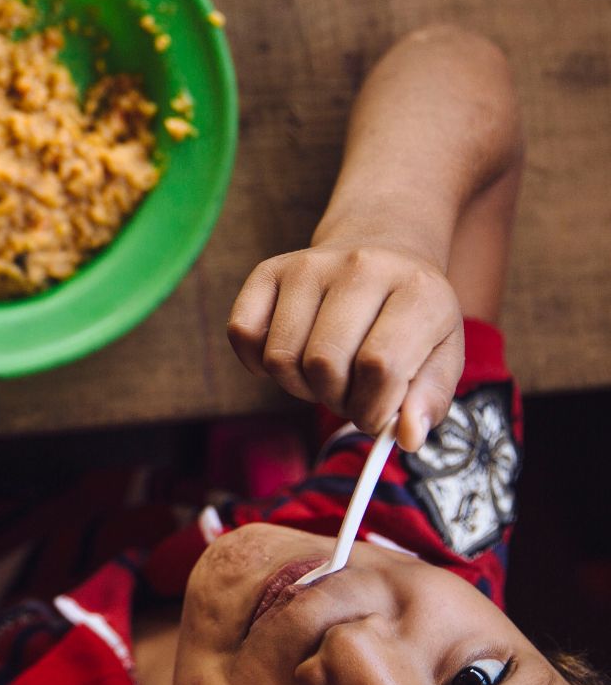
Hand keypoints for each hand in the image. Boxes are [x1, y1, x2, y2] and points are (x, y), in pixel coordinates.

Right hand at [228, 243, 463, 451]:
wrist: (382, 248)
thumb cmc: (410, 315)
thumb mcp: (442, 354)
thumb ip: (429, 399)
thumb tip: (406, 436)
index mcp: (417, 290)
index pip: (380, 366)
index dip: (373, 409)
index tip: (376, 416)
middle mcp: (360, 267)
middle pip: (323, 364)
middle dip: (334, 399)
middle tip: (349, 394)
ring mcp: (309, 265)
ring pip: (281, 357)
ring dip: (299, 386)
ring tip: (324, 375)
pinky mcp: (269, 270)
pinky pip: (242, 333)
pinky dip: (257, 362)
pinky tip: (289, 357)